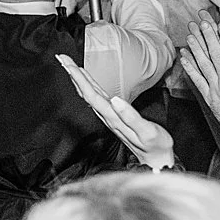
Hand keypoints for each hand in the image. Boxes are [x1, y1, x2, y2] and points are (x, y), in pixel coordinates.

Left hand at [57, 53, 175, 169]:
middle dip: (73, 74)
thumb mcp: (148, 132)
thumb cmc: (156, 146)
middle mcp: (108, 116)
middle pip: (86, 92)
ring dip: (79, 79)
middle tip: (62, 57)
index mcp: (113, 117)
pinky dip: (89, 86)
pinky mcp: (114, 116)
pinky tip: (86, 81)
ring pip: (89, 94)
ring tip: (70, 65)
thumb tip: (116, 100)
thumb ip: (131, 117)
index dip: (79, 78)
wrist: (158, 161)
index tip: (68, 64)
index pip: (91, 94)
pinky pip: (97, 98)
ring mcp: (109, 116)